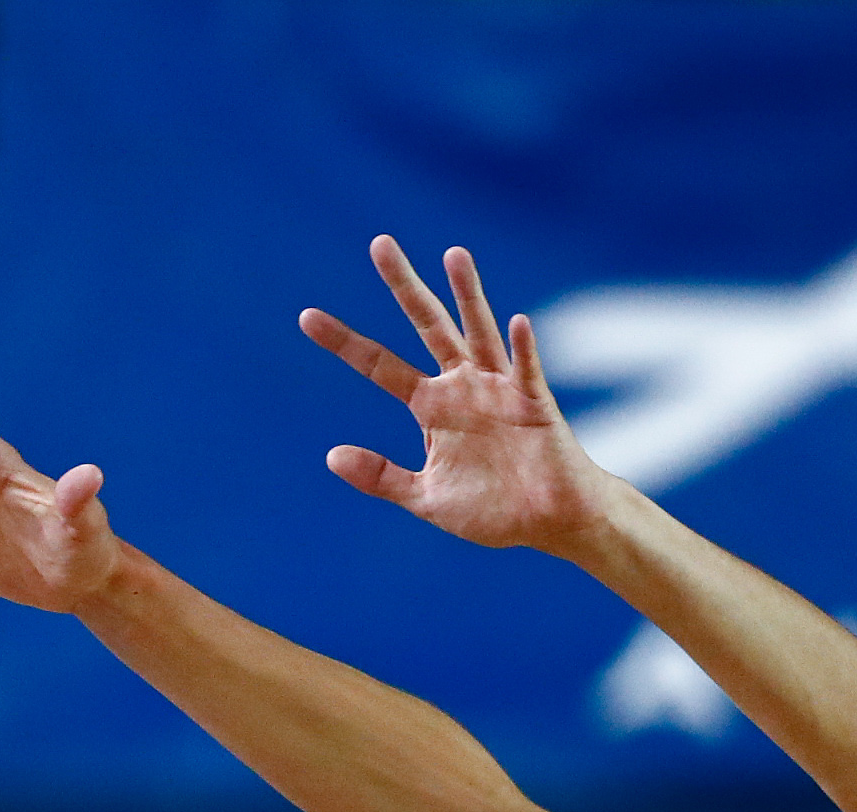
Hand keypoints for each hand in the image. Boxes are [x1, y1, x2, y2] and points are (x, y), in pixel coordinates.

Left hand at [300, 238, 617, 554]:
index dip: (344, 343)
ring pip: (478, 332)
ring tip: (453, 255)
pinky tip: (517, 321)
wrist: (550, 522)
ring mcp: (499, 390)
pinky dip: (523, 349)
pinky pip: (527, 372)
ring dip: (468, 295)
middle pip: (427, 326)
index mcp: (431, 407)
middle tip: (379, 243)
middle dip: (404, 288)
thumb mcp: (424, 498)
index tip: (306, 317)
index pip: (378, 365)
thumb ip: (381, 477)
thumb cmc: (493, 510)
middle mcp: (462, 386)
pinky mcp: (535, 406)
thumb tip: (332, 455)